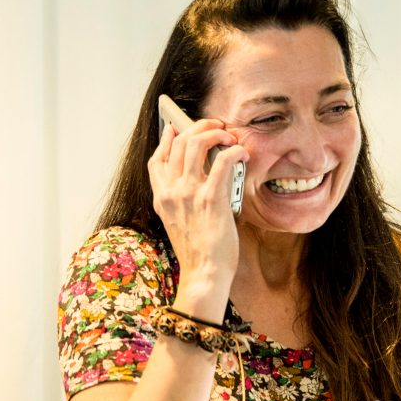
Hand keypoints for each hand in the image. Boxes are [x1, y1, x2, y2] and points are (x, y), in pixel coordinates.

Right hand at [148, 119, 249, 319]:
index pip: (157, 159)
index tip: (176, 128)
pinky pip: (223, 161)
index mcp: (161, 198)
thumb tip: (203, 177)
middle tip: (217, 127)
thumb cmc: (199, 251)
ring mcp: (189, 193)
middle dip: (199, 127)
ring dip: (216, 133)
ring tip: (230, 137)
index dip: (167, 139)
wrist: (203, 273)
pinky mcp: (211, 198)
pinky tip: (243, 154)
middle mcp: (171, 192)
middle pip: (179, 143)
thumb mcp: (179, 222)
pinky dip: (234, 152)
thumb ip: (183, 199)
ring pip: (196, 144)